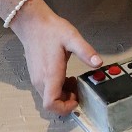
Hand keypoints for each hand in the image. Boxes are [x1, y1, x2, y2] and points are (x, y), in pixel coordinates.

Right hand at [13, 0, 101, 115]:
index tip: (76, 100)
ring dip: (62, 95)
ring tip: (73, 81)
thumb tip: (99, 63)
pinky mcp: (36, 75)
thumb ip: (85, 51)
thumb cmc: (51, 30)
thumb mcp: (72, 38)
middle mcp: (40, 80)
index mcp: (50, 75)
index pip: (51, 104)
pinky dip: (57, 89)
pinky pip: (46, 90)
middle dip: (67, 101)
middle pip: (51, 103)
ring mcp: (36, 78)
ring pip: (49, 97)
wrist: (32, 23)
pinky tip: (65, 76)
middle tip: (79, 88)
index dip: (64, 108)